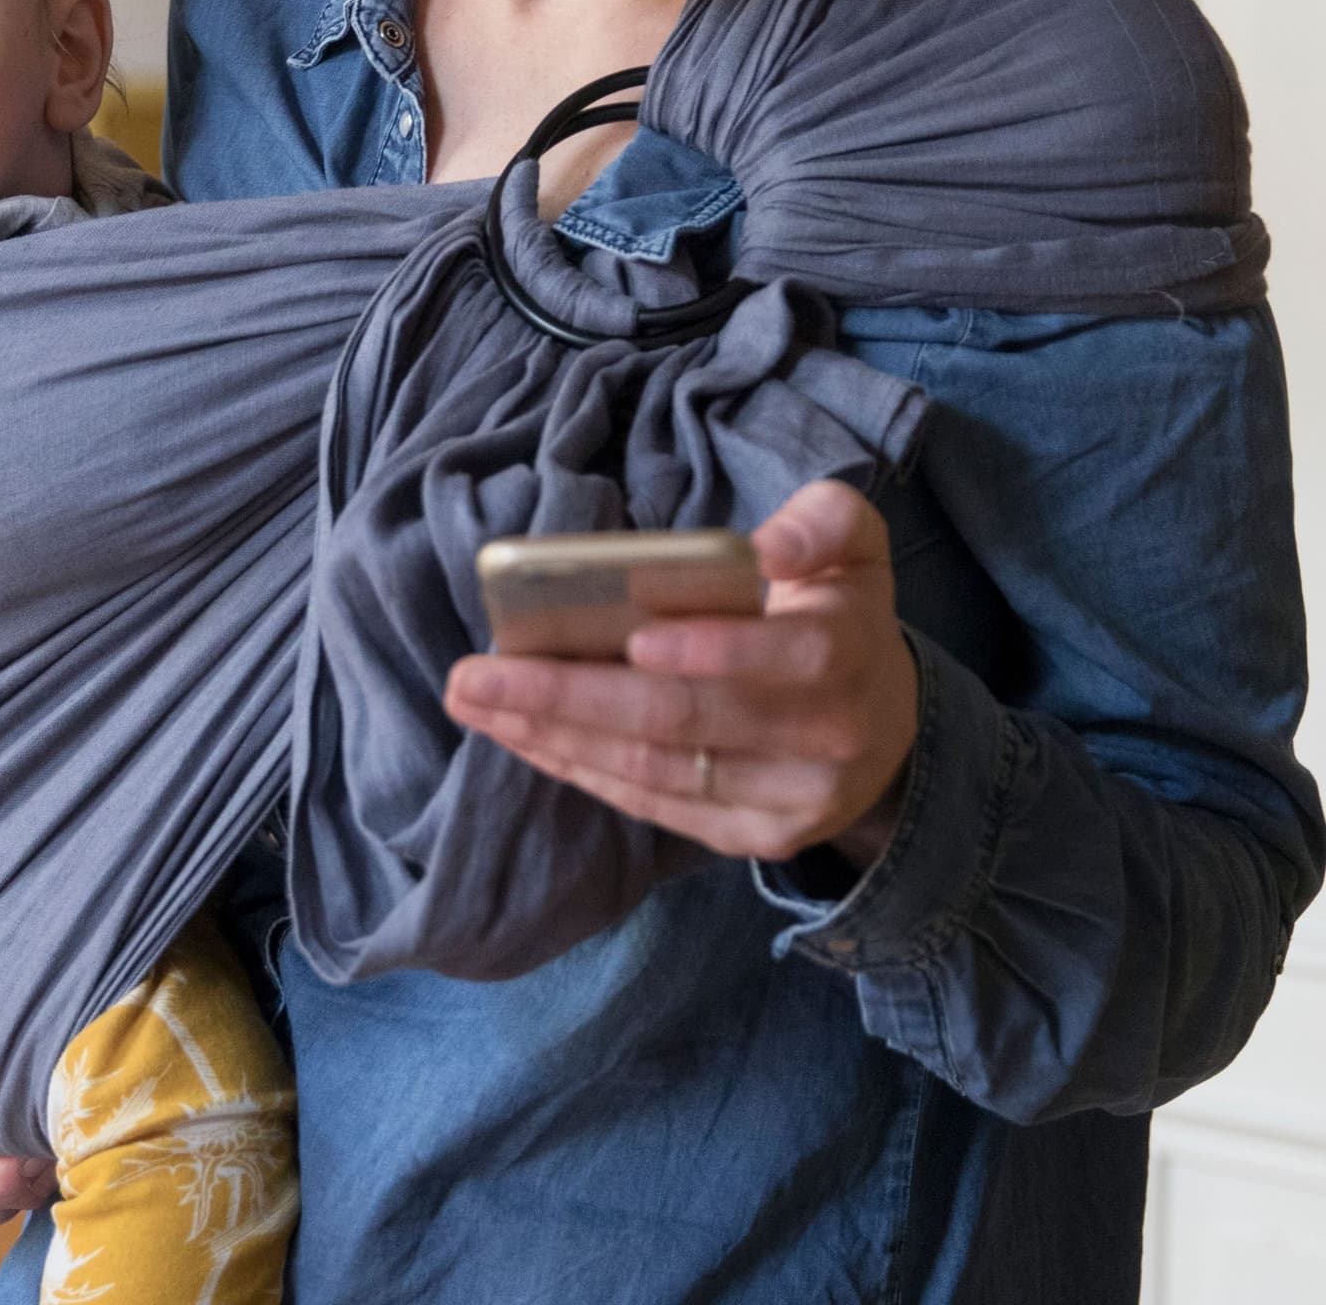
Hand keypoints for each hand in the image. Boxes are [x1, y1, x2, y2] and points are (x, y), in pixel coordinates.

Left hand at [444, 480, 917, 867]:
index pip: (787, 656)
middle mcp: (827, 738)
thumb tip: (768, 548)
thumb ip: (821, 523)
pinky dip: (582, 770)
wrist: (886, 721)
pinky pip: (656, 805)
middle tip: (476, 674)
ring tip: (476, 702)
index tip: (633, 638)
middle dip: (570, 695)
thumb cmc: (840, 610)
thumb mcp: (852, 544)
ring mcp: (791, 800)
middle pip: (686, 721)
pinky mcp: (756, 837)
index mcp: (850, 652)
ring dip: (554, 736)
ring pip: (657, 769)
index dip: (712, 650)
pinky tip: (524, 739)